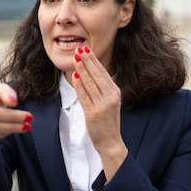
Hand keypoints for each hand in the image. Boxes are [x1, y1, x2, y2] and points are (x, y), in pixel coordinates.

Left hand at [72, 45, 127, 179]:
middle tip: (79, 49)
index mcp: (116, 92)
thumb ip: (102, 89)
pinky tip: (75, 75)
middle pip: (97, 74)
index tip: (86, 49)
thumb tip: (90, 73)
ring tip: (75, 58)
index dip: (94, 60)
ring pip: (90, 82)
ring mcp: (102, 105)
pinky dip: (79, 85)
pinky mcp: (93, 113)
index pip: (103, 72)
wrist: (111, 142)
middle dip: (87, 60)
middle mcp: (110, 97)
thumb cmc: (108, 122)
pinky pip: (84, 96)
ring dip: (82, 68)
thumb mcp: (110, 103)